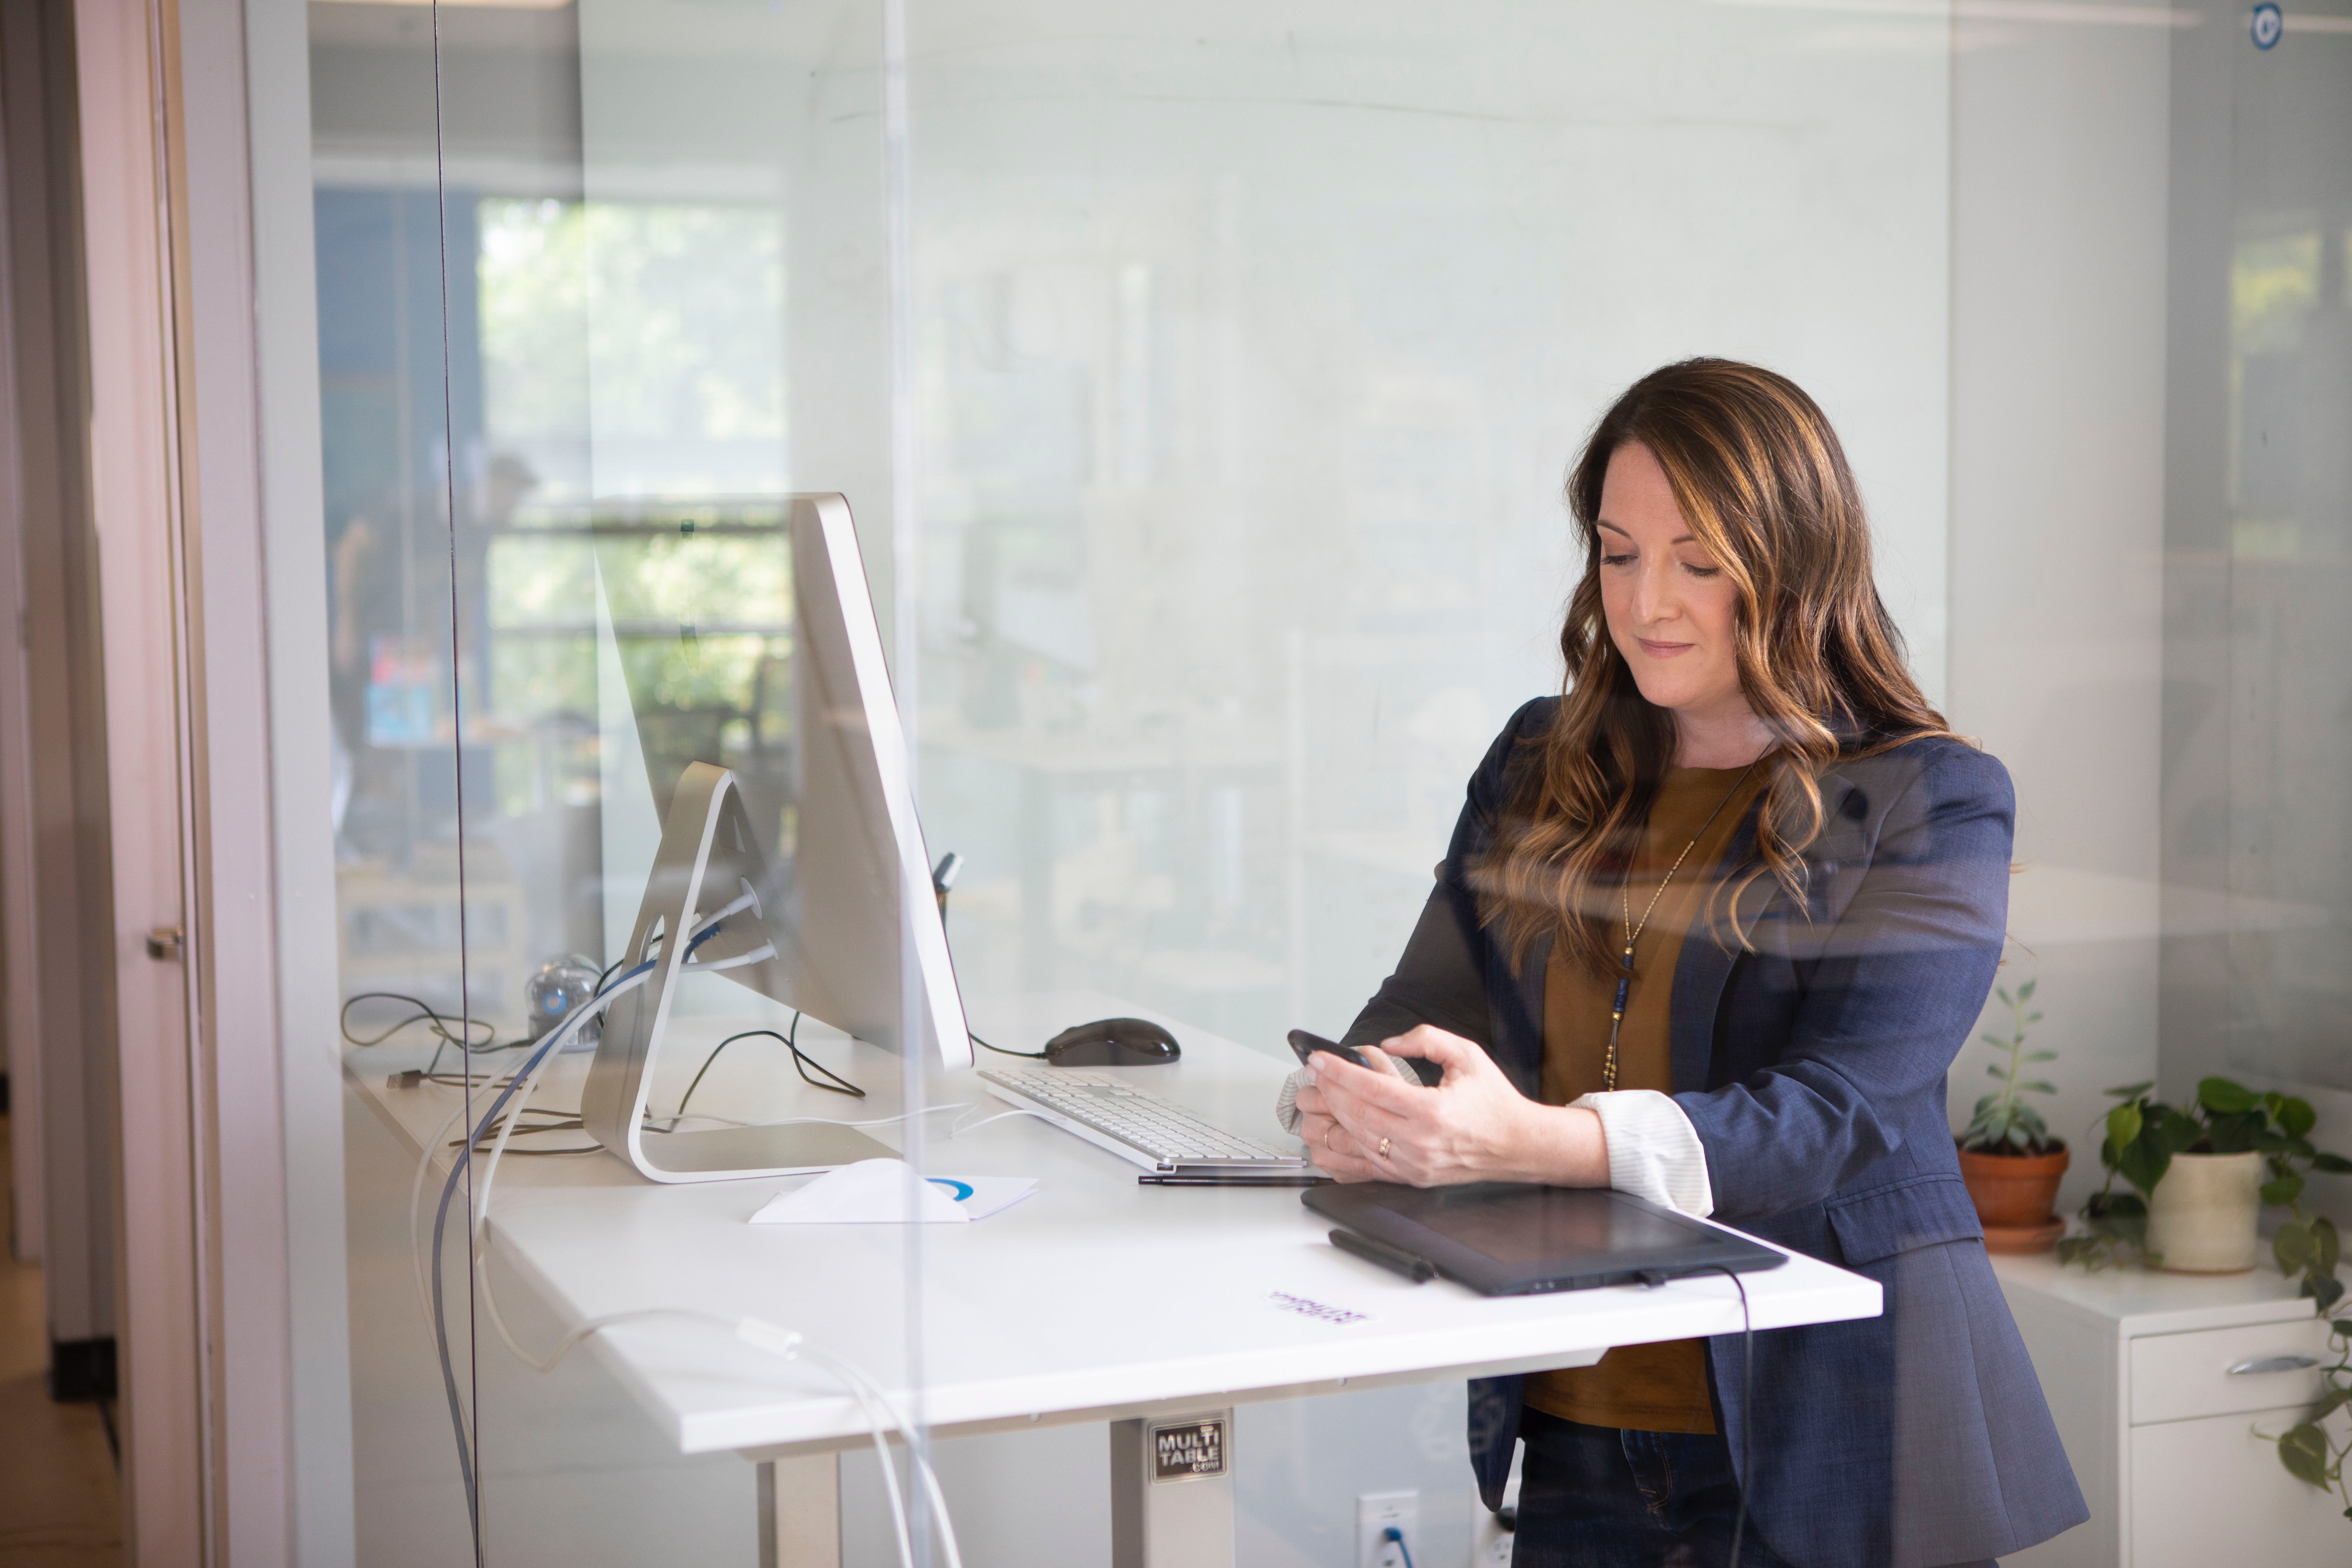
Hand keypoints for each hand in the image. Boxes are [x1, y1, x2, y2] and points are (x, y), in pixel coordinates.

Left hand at [1296, 1026, 1607, 1186]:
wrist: (1517, 1144)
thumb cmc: (1493, 1101)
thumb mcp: (1467, 1055)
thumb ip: (1426, 1038)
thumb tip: (1389, 1043)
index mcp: (1432, 1111)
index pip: (1371, 1089)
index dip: (1339, 1072)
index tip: (1319, 1059)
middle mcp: (1420, 1142)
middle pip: (1357, 1115)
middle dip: (1327, 1091)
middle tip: (1311, 1074)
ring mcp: (1413, 1164)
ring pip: (1356, 1141)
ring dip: (1330, 1118)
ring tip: (1316, 1097)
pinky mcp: (1410, 1177)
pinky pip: (1365, 1165)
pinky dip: (1342, 1148)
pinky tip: (1329, 1131)